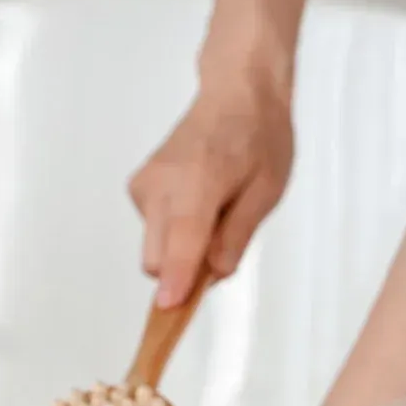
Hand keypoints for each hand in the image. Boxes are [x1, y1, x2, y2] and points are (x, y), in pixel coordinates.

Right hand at [129, 79, 293, 306]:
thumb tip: (215, 273)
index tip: (168, 310)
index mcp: (199, 183)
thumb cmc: (258, 138)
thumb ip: (238, 235)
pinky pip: (152, 232)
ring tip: (215, 214)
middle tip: (223, 246)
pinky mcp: (138, 188)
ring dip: (180, 251)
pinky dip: (173, 232)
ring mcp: (145, 187)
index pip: (180, 243)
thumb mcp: (266, 191)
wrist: (235, 95)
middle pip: (156, 259)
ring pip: (152, 249)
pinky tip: (198, 202)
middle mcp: (161, 185)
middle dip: (184, 271)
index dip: (177, 281)